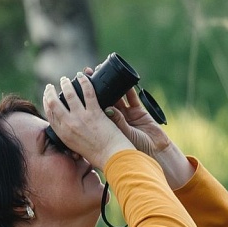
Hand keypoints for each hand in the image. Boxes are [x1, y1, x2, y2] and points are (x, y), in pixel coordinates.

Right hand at [42, 73, 132, 169]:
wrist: (112, 157)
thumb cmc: (98, 155)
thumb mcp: (77, 148)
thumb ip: (72, 137)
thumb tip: (69, 131)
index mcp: (64, 135)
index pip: (50, 114)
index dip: (46, 102)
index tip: (47, 96)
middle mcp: (69, 125)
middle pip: (53, 103)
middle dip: (50, 92)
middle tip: (52, 86)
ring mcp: (81, 117)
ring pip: (69, 94)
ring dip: (66, 84)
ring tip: (66, 79)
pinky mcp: (95, 112)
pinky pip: (87, 92)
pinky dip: (84, 82)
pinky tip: (82, 77)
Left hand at [86, 67, 194, 188]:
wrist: (152, 155)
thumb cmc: (132, 152)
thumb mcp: (119, 136)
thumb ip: (115, 122)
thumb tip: (107, 109)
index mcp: (105, 128)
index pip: (91, 110)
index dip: (84, 98)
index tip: (75, 85)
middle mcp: (115, 120)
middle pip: (103, 100)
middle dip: (95, 86)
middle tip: (86, 73)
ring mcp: (127, 115)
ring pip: (117, 96)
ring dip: (110, 84)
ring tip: (102, 71)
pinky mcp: (140, 112)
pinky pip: (132, 98)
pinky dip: (128, 88)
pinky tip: (123, 79)